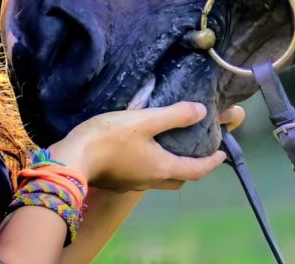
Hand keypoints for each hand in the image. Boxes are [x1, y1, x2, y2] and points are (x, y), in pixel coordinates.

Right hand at [48, 102, 244, 191]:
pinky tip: (142, 149)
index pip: (196, 170)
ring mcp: (132, 183)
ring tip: (170, 146)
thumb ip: (174, 115)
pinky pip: (142, 174)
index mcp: (162, 168)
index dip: (212, 162)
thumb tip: (201, 111)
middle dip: (191, 167)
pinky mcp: (117, 180)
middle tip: (197, 150)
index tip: (222, 154)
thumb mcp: (145, 120)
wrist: (72, 158)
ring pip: (160, 178)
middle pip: (178, 178)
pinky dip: (151, 164)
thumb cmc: (110, 138)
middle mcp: (150, 180)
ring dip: (170, 166)